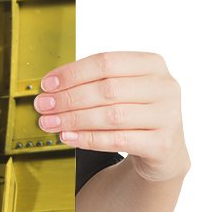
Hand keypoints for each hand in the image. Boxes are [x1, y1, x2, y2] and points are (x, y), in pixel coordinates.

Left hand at [34, 52, 188, 181]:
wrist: (163, 149)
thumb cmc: (133, 112)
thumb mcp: (120, 90)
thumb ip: (91, 83)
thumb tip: (49, 89)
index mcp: (152, 64)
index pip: (106, 62)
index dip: (72, 73)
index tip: (46, 85)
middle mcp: (164, 87)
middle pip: (107, 89)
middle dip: (68, 98)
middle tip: (43, 106)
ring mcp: (168, 116)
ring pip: (111, 115)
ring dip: (74, 119)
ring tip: (49, 122)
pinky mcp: (162, 143)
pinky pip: (118, 140)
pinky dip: (88, 139)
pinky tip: (68, 137)